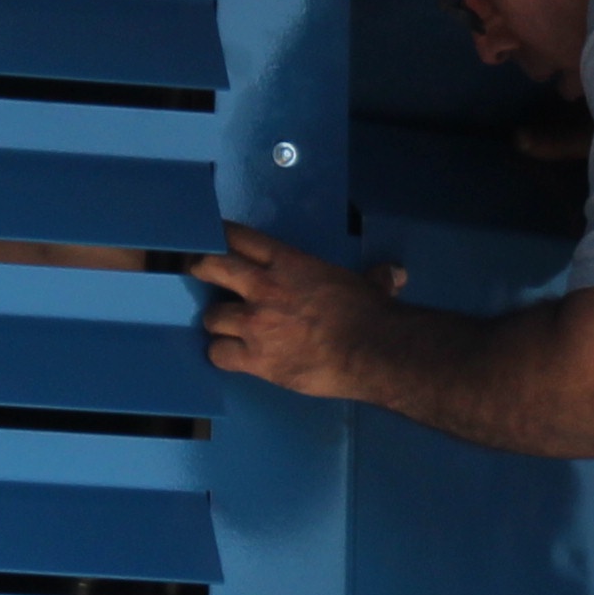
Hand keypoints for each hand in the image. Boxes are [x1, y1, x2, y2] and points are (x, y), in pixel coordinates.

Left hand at [196, 223, 409, 400]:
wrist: (372, 352)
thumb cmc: (372, 314)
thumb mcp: (370, 285)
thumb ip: (374, 278)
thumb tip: (395, 274)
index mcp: (289, 263)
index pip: (239, 238)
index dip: (220, 235)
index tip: (211, 238)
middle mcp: (264, 288)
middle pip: (212, 266)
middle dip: (200, 266)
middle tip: (198, 271)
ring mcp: (255, 324)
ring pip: (211, 316)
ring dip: (218, 322)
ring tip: (227, 328)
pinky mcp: (255, 359)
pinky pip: (218, 354)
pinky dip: (223, 355)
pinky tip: (233, 357)